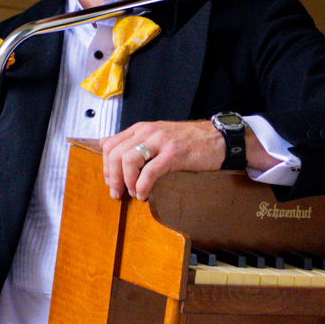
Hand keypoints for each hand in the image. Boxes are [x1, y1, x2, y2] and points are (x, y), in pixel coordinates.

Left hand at [100, 120, 255, 200]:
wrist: (218, 138)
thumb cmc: (188, 141)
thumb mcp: (156, 136)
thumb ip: (134, 142)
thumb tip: (108, 149)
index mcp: (140, 129)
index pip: (109, 145)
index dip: (106, 166)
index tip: (110, 182)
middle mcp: (147, 132)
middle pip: (115, 154)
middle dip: (112, 177)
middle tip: (117, 192)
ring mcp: (160, 142)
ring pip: (128, 160)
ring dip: (126, 181)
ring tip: (132, 193)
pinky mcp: (174, 153)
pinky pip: (149, 171)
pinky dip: (142, 186)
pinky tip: (144, 194)